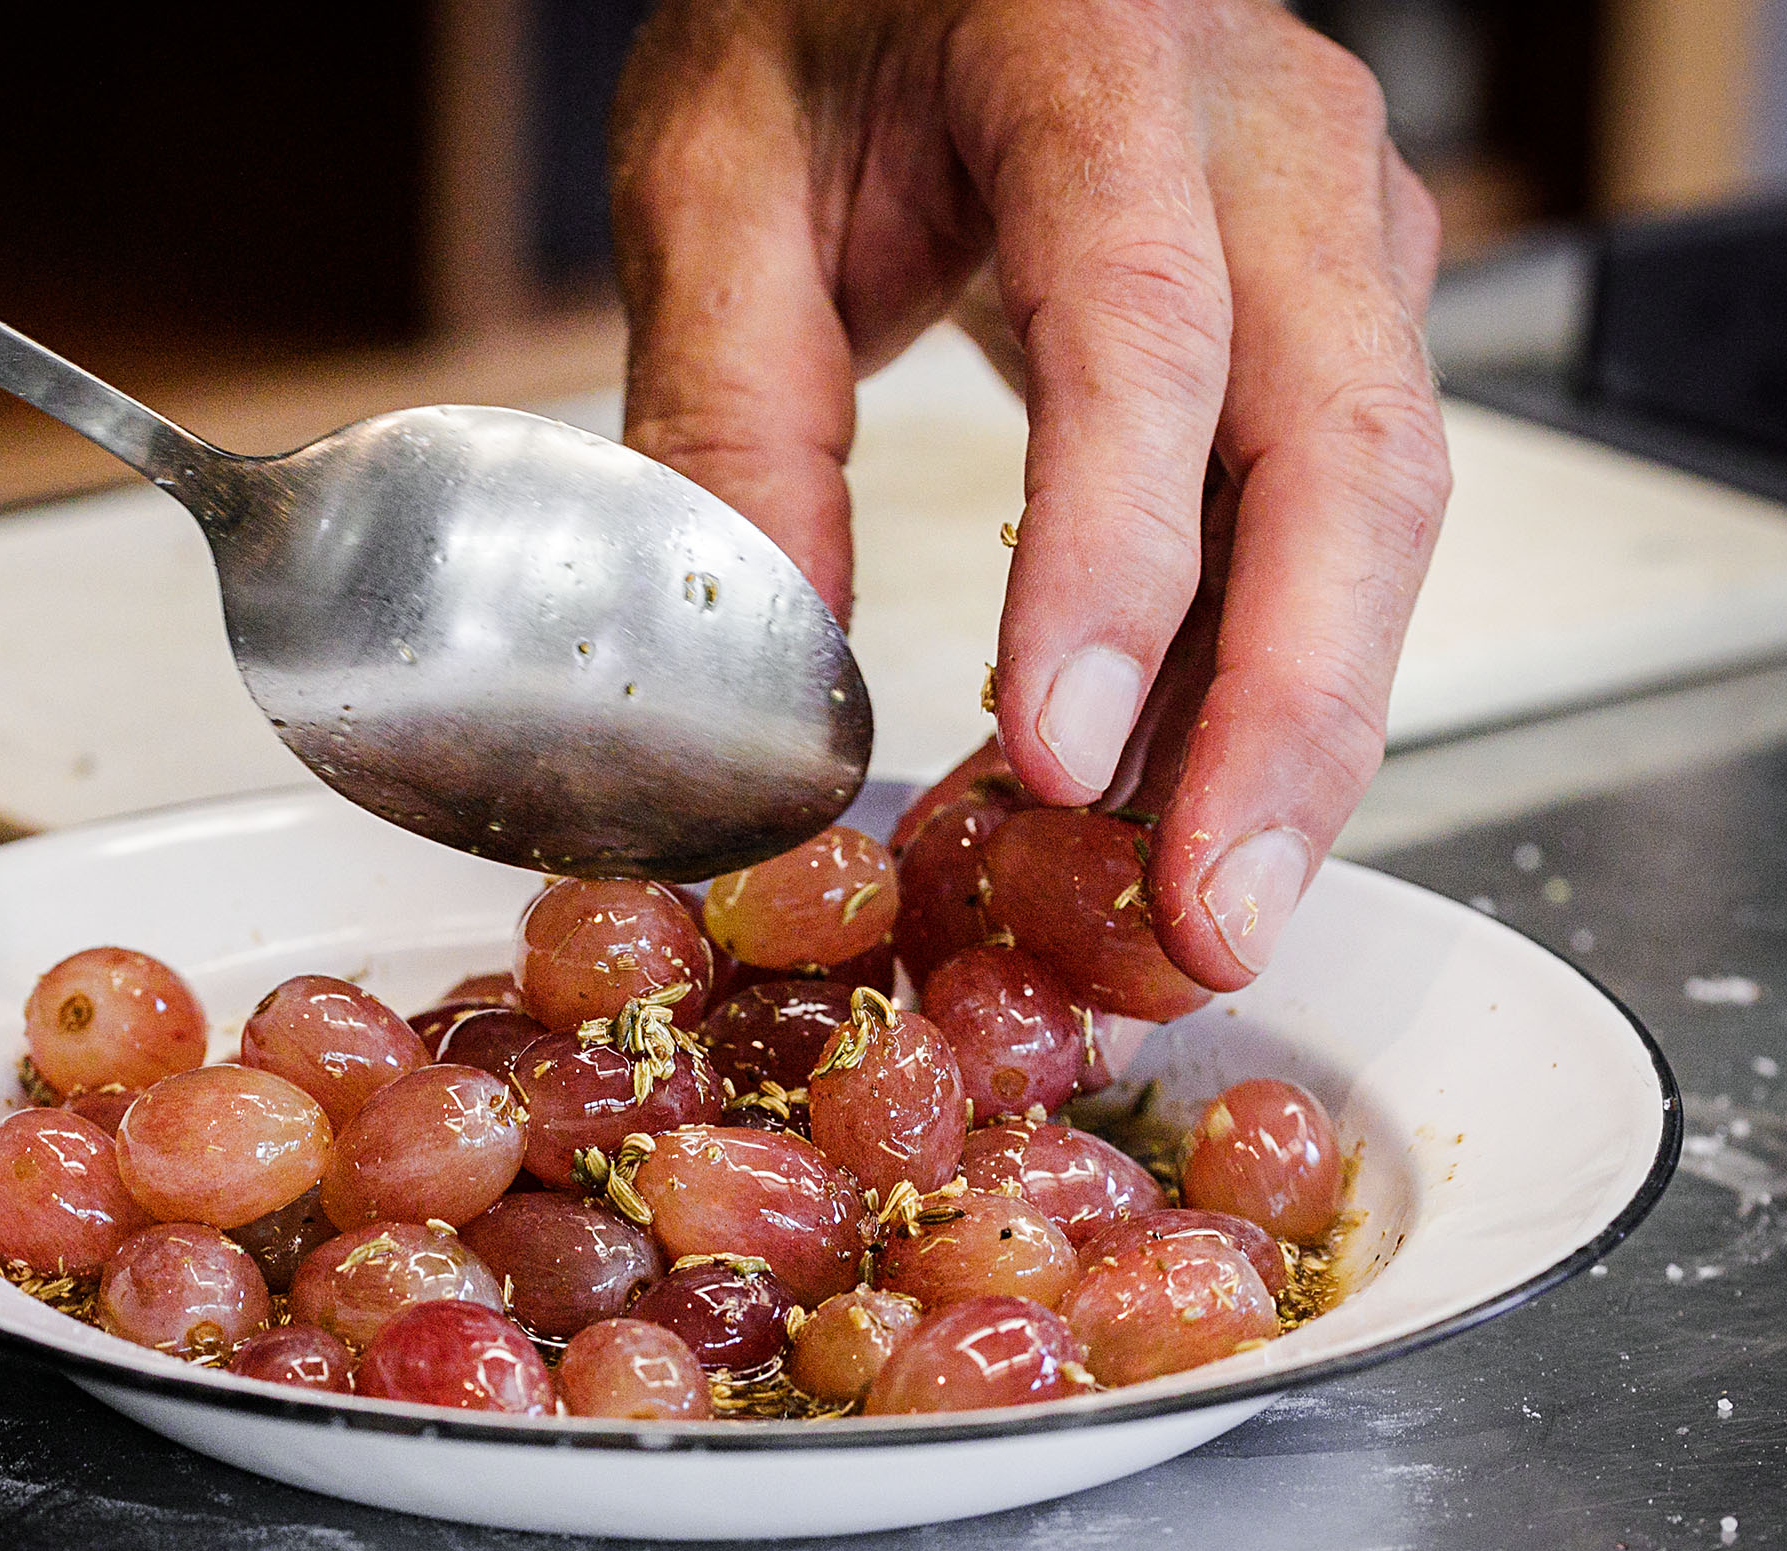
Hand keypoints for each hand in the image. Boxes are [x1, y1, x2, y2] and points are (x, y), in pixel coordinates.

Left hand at [611, 0, 1450, 990]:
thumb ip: (731, 409)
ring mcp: (1334, 233)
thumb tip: (773, 680)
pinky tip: (1169, 808)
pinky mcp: (1335, 317)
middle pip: (1344, 450)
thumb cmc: (828, 26)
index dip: (1120, 554)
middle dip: (1287, 716)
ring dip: (1294, 732)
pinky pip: (1326, 526)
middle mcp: (1271, 147)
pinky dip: (1254, 681)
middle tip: (1208, 919)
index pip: (1143, 324)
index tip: (1062, 753)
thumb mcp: (718, 181)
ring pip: (1373, 512)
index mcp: (1099, 63)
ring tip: (1191, 917)